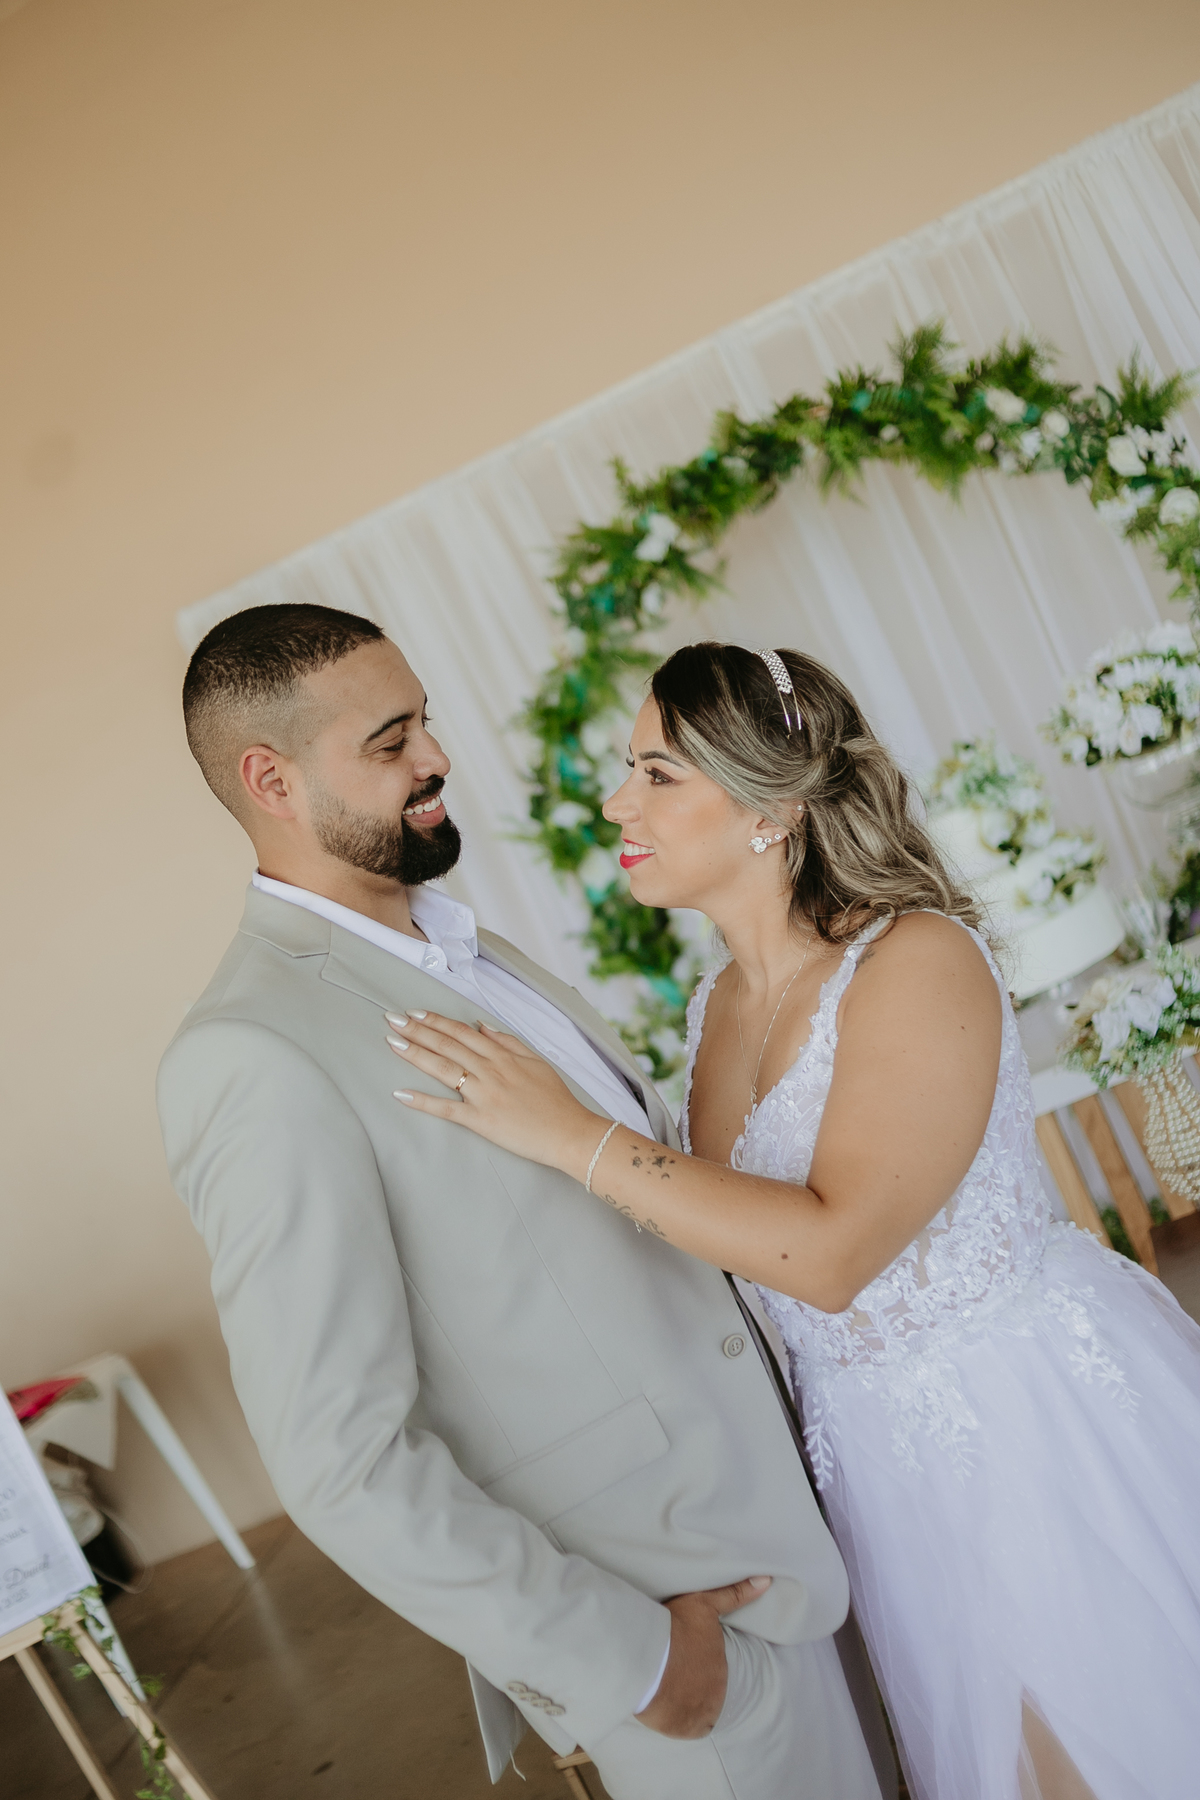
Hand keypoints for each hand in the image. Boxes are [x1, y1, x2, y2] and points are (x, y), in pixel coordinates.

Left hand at [385, 1010, 600, 1172]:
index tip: (415, 1013)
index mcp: (502, 1056)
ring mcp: (484, 1095)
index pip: (462, 1032)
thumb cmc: (555, 1100)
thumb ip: (507, 1042)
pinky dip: (422, 1101)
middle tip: (392, 1019)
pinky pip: (446, 1109)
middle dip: (417, 1030)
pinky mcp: (481, 1121)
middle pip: (447, 1045)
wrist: (569, 1132)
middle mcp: (490, 1071)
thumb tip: (481, 1025)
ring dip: (415, 1054)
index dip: (436, 1021)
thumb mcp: (536, 1061)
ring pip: (443, 1069)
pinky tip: (401, 1093)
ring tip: (393, 1042)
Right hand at [636, 1575, 770, 1738]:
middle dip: (695, 1686)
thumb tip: (766, 1581)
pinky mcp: (680, 1728)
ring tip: (669, 1691)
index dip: (702, 1666)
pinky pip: (683, 1728)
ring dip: (688, 1706)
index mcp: (721, 1669)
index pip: (716, 1673)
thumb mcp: (705, 1604)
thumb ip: (735, 1594)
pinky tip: (666, 1707)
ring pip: (698, 1714)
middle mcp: (716, 1697)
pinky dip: (676, 1721)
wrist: (648, 1660)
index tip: (688, 1659)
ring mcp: (698, 1715)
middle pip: (707, 1694)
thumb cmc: (677, 1630)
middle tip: (676, 1673)